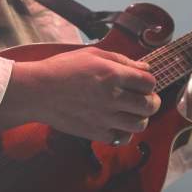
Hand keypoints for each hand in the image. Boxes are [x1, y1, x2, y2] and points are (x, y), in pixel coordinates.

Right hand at [0, 47, 160, 143]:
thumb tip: (145, 67)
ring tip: (132, 112)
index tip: (144, 83)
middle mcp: (112, 97)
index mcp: (112, 74)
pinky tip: (118, 123)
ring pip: (140, 124)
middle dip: (152, 101)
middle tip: (146, 99)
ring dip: (141, 118)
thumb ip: (122, 60)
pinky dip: (125, 132)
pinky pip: (122, 138)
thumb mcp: (93, 54)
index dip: (150, 82)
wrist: (38, 91)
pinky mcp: (96, 133)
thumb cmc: (63, 68)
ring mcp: (104, 117)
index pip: (149, 82)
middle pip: (149, 105)